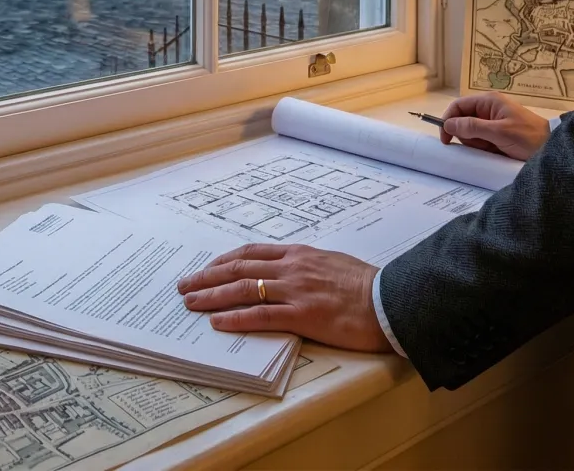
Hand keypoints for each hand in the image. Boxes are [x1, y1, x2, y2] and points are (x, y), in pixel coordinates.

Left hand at [177, 243, 393, 352]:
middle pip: (238, 267)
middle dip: (208, 276)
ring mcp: (294, 291)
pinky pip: (261, 315)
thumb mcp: (330, 262)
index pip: (250, 252)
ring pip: (242, 289)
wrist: (389, 300)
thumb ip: (306, 266)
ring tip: (190, 302)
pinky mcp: (302, 315)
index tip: (207, 267)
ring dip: (212, 295)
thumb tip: (288, 271)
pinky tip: (217, 321)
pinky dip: (235, 317)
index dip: (224, 260)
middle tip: (185, 284)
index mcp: (297, 254)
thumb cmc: (365, 284)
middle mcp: (290, 268)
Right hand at [439, 92, 550, 160]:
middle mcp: (489, 109)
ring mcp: (494, 122)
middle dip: (468, 135)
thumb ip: (472, 127)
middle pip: (463, 120)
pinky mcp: (498, 134)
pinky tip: (496, 151)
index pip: (458, 106)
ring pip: (471, 133)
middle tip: (483, 144)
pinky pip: (481, 141)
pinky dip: (485, 148)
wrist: (553, 149)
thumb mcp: (498, 132)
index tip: (446, 138)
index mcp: (488, 101)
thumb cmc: (528, 137)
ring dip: (477, 143)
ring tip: (494, 148)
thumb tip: (447, 124)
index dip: (448, 120)